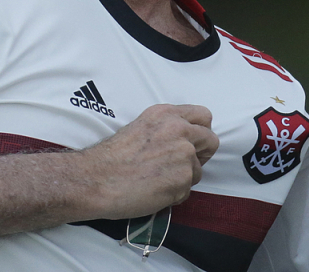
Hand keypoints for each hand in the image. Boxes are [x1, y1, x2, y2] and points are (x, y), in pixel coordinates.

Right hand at [82, 104, 218, 219]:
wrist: (97, 178)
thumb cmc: (113, 157)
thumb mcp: (141, 126)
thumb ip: (166, 127)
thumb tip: (184, 139)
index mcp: (167, 114)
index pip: (204, 116)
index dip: (201, 131)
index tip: (194, 142)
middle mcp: (179, 130)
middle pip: (211, 141)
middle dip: (201, 154)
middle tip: (182, 164)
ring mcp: (183, 154)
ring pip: (198, 170)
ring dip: (183, 178)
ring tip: (157, 180)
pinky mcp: (183, 178)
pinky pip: (187, 190)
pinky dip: (174, 194)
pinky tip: (154, 190)